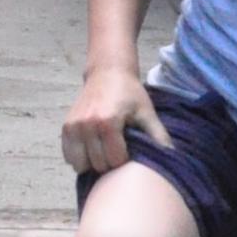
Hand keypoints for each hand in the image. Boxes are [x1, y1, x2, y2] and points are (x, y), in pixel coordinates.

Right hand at [60, 57, 161, 177]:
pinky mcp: (65, 127)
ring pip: (80, 164)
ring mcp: (73, 127)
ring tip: (103, 150)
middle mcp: (87, 125)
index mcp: (108, 122)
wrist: (107, 72)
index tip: (129, 149)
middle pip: (98, 164)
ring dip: (92, 162)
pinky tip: (90, 148)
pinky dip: (79, 157)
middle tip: (117, 150)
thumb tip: (171, 157)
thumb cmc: (129, 93)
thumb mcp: (146, 112)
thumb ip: (158, 135)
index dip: (124, 159)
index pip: (115, 160)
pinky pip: (68, 156)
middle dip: (109, 162)